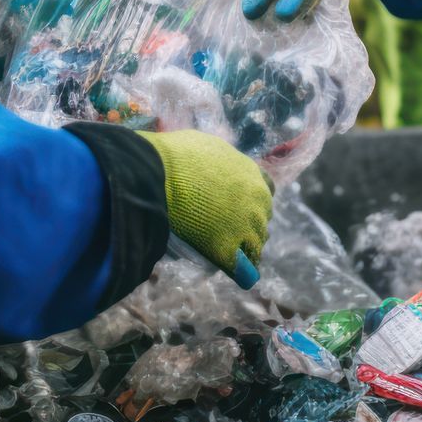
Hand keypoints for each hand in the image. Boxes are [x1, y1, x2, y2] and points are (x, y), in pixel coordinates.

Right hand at [138, 130, 271, 286]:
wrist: (156, 173)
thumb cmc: (175, 156)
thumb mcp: (206, 148)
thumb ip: (219, 163)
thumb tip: (213, 172)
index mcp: (252, 174)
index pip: (265, 192)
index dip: (250, 201)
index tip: (236, 205)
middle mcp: (258, 200)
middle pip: (262, 219)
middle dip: (248, 224)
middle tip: (226, 228)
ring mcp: (246, 227)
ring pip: (256, 245)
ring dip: (245, 248)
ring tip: (226, 251)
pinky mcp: (230, 250)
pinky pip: (245, 271)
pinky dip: (240, 272)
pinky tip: (234, 273)